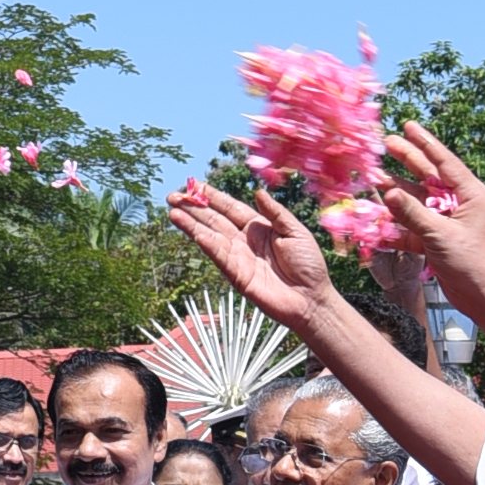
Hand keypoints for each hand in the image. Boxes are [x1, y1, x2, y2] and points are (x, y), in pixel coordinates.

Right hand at [163, 178, 331, 327]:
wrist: (311, 298)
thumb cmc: (309, 265)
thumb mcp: (296, 231)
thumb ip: (276, 212)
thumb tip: (258, 192)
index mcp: (259, 226)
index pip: (230, 208)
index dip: (213, 197)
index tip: (195, 185)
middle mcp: (244, 240)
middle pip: (214, 220)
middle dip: (193, 208)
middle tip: (173, 197)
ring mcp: (238, 257)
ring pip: (210, 236)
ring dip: (191, 225)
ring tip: (173, 212)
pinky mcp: (237, 274)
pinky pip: (219, 256)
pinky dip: (207, 244)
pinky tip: (194, 233)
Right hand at [374, 123, 484, 308]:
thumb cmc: (475, 263)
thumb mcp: (441, 235)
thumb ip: (412, 213)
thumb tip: (387, 193)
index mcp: (472, 195)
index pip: (444, 161)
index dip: (425, 143)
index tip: (408, 126)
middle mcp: (461, 205)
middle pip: (429, 177)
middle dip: (407, 161)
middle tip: (386, 143)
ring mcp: (449, 223)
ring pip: (418, 203)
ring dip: (397, 194)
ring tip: (374, 178)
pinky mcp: (439, 242)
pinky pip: (414, 228)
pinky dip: (398, 225)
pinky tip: (378, 218)